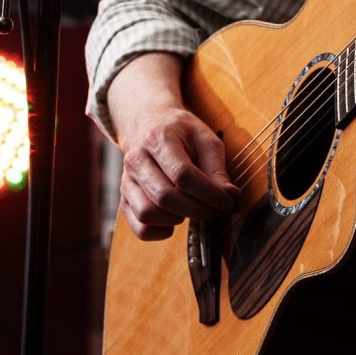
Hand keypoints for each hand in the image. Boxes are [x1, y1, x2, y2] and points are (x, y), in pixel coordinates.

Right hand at [108, 53, 239, 240]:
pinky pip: (138, 226)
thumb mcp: (204, 139)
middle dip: (198, 209)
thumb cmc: (181, 132)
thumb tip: (230, 197)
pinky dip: (160, 231)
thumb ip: (217, 169)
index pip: (183, 174)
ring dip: (178, 218)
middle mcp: (137, 160)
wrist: (148, 123)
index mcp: (158, 139)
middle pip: (166, 196)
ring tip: (194, 208)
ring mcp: (127, 181)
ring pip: (148, 213)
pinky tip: (175, 219)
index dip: (208, 193)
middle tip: (218, 210)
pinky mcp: (124, 198)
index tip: (228, 202)